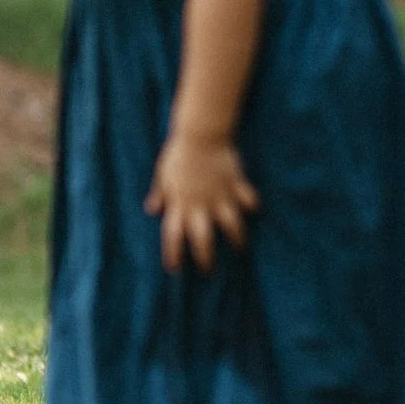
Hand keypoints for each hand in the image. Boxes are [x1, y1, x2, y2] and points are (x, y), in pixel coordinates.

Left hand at [144, 131, 259, 272]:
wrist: (201, 133)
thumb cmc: (178, 153)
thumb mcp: (163, 174)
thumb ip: (159, 194)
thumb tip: (151, 209)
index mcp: (179, 203)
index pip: (173, 237)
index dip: (174, 255)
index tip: (175, 268)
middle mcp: (200, 204)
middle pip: (203, 240)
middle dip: (206, 259)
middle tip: (208, 271)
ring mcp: (220, 195)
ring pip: (231, 226)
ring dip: (236, 239)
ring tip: (239, 248)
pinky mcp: (236, 184)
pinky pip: (248, 200)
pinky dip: (252, 206)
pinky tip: (253, 211)